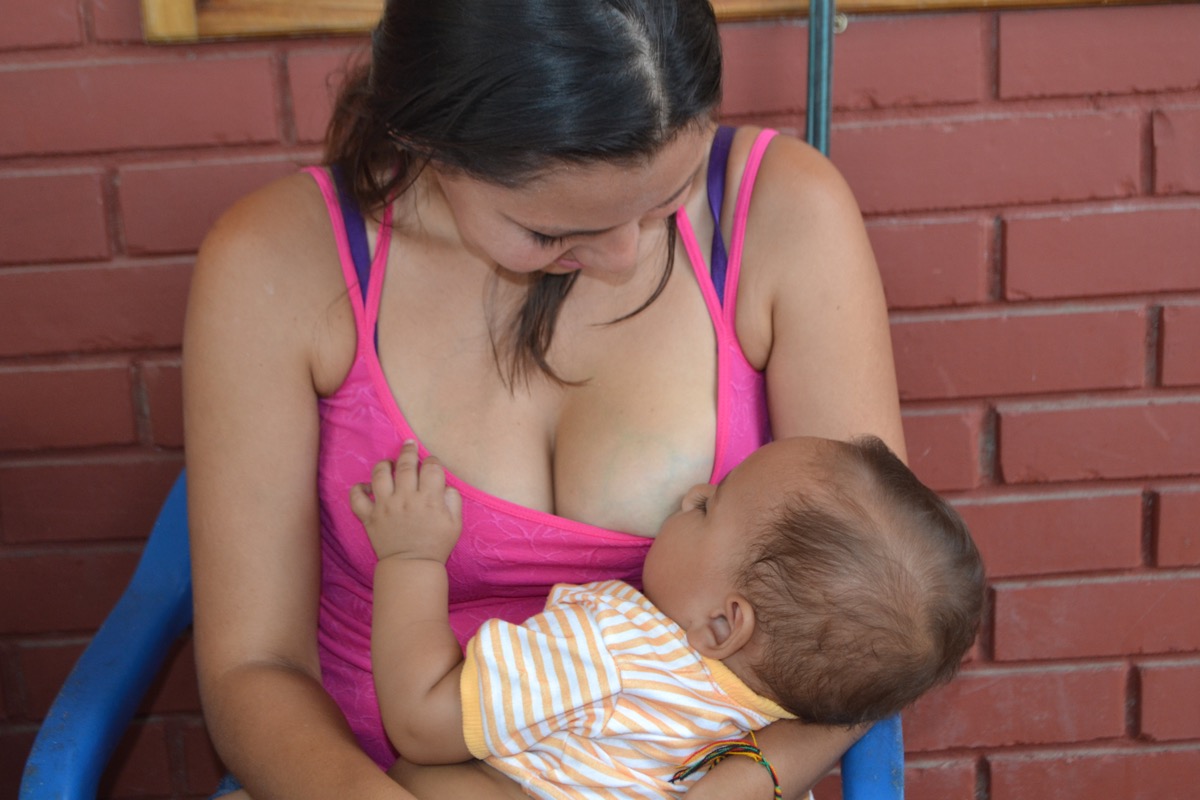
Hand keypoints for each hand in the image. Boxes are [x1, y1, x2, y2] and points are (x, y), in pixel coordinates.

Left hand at [350, 440, 462, 562]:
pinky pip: (356, 497)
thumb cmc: (436, 545)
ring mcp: (385, 506)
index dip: (432, 461)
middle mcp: (405, 498)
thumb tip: (444, 485)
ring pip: (379, 473)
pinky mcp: (369, 517)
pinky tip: (367, 487)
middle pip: (405, 464)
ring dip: (384, 464)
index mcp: (429, 499)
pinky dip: (358, 488)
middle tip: (409, 445)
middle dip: (408, 450)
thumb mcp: (455, 523)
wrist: (412, 566)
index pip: (431, 467)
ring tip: (389, 464)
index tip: (431, 464)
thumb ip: (453, 500)